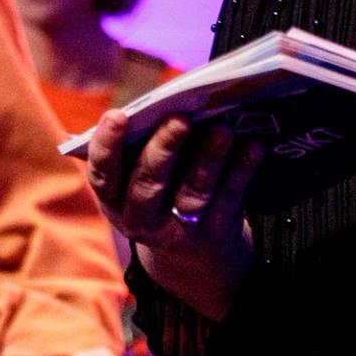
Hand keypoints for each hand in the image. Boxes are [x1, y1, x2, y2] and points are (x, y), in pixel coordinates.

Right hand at [85, 110, 268, 320]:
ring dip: (207, 159)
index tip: (117, 114)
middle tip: (179, 118)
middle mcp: (139, 218)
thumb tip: (179, 100)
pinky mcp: (213, 233)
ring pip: (191, 194)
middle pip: (147, 185)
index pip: (103, 173)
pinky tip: (253, 146)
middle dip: (163, 149)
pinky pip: (228, 198)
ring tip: (222, 129)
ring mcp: (176, 230)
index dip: (106, 145)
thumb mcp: (141, 176)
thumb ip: (148, 144)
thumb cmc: (162, 190)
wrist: (191, 255)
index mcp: (114, 198)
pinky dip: (241, 170)